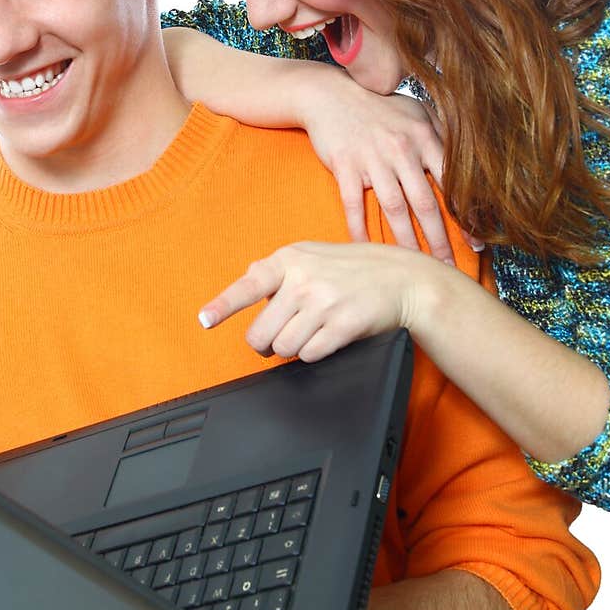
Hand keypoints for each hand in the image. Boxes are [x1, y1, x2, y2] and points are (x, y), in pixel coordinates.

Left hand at [198, 240, 430, 361]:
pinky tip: (328, 337)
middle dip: (268, 343)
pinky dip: (315, 353)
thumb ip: (277, 268)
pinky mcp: (343, 323)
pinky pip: (310, 354)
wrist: (404, 279)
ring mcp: (324, 301)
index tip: (205, 320)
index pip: (247, 285)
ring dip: (293, 349)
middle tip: (281, 337)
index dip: (223, 306)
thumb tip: (245, 281)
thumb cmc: (354, 269)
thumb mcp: (312, 255)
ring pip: (284, 348)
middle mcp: (304, 279)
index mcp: (290, 259)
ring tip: (312, 332)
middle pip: (262, 333)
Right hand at [300, 82, 483, 260]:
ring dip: (407, 242)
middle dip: (440, 240)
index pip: (452, 182)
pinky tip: (368, 250)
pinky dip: (360, 230)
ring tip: (416, 267)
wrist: (329, 93)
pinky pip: (354, 205)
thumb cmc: (378, 104)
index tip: (477, 243)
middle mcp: (402, 149)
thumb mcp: (416, 110)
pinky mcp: (345, 166)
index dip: (466, 215)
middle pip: (425, 203)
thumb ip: (442, 134)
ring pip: (394, 208)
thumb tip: (470, 161)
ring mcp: (372, 159)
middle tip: (449, 267)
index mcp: (424, 137)